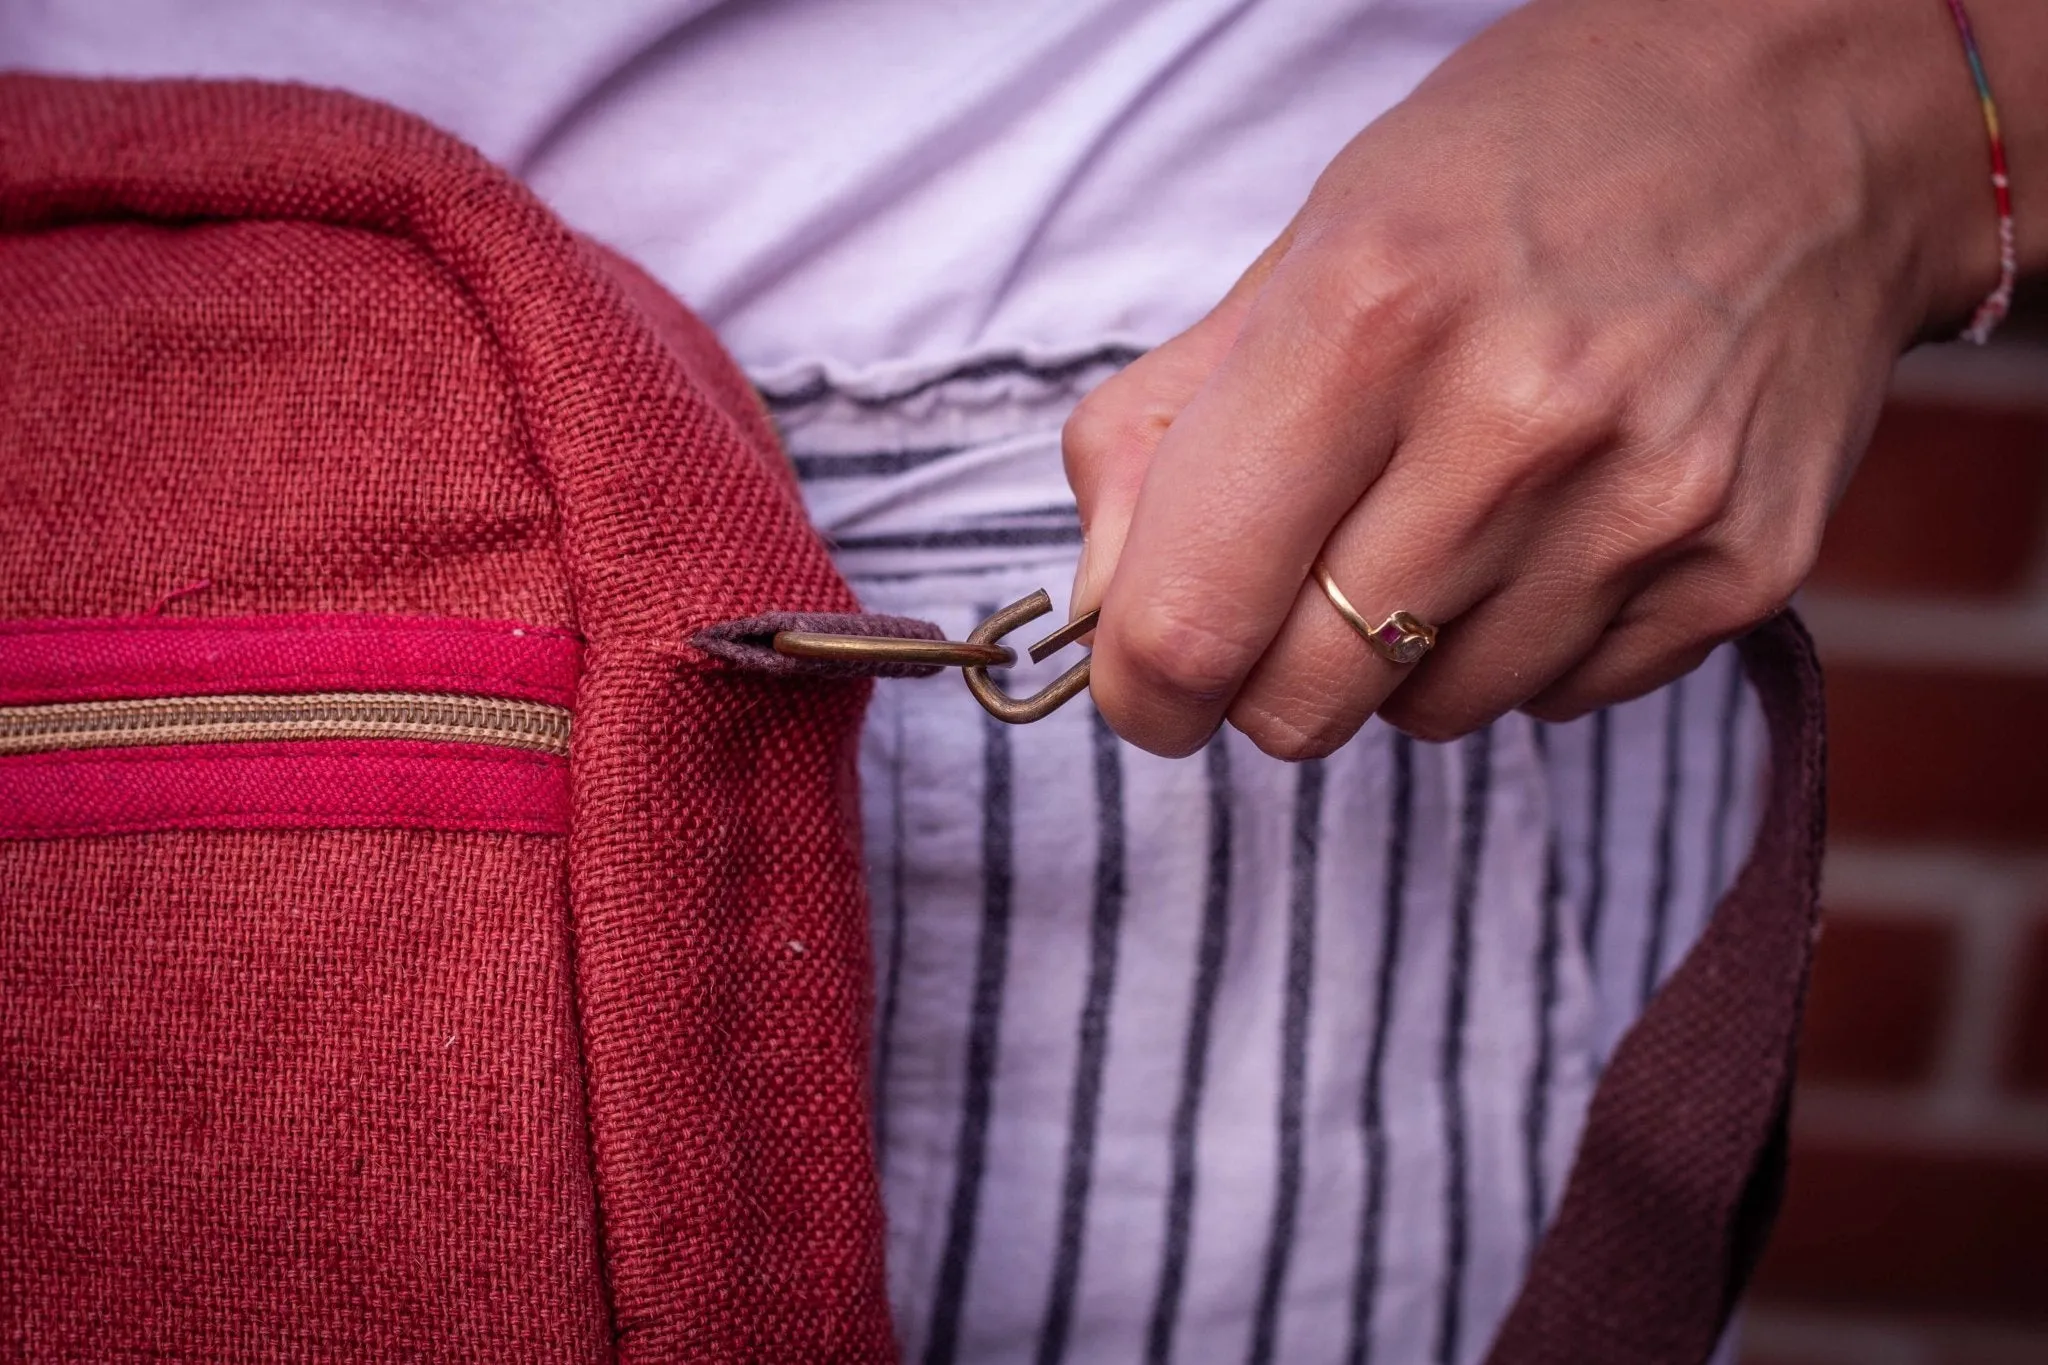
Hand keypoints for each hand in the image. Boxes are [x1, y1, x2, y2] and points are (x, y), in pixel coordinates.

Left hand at [1064, 0, 2038, 757]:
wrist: (1813, 126)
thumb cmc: (1528, 167)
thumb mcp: (1309, 243)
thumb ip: (1164, 433)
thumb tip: (1104, 608)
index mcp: (1365, 315)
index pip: (1190, 620)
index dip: (1140, 683)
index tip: (1148, 676)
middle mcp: (1513, 423)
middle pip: (1301, 703)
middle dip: (1268, 671)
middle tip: (1302, 578)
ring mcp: (1644, 507)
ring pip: (1429, 715)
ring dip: (1403, 654)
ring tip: (1454, 511)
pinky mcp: (1741, 570)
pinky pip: (1556, 700)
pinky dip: (1522, 646)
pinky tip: (1554, 527)